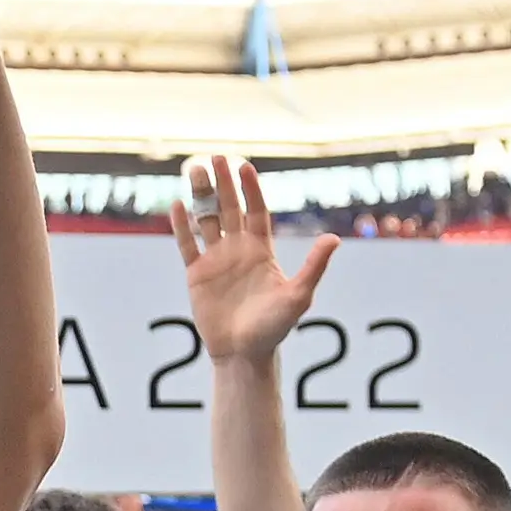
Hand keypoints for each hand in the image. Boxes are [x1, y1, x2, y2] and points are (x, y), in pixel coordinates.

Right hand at [173, 155, 339, 368]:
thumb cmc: (274, 327)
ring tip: (194, 171)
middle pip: (228, 208)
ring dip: (200, 197)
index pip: (255, 211)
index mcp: (262, 251)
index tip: (244, 167)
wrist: (243, 353)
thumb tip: (334, 239)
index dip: (250, 189)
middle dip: (222, 183)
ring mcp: (216, 261)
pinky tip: (177, 206)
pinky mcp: (196, 275)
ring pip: (206, 220)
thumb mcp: (299, 296)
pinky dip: (182, 226)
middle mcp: (238, 250)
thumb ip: (314, 266)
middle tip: (215, 157)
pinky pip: (187, 245)